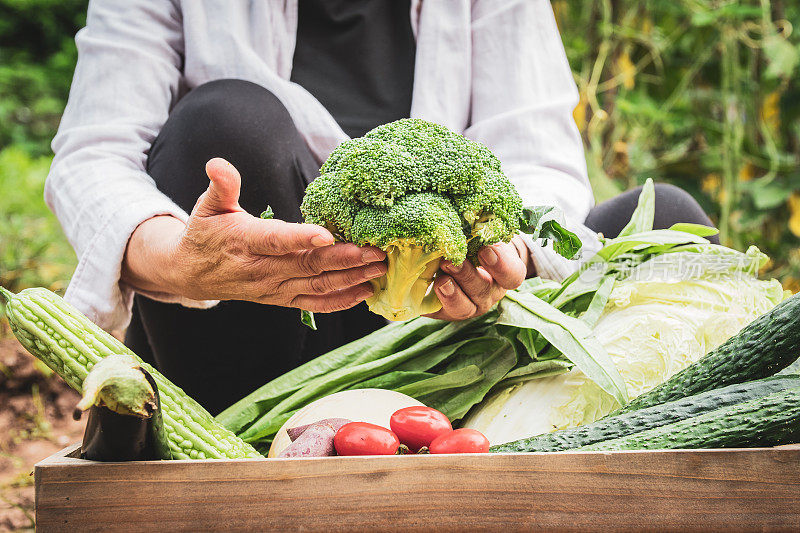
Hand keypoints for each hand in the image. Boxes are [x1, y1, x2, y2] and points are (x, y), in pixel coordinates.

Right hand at [122, 158, 386, 312]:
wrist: (192, 274)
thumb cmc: (206, 234)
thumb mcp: (208, 206)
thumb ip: (221, 186)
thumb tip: (217, 163)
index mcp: (245, 242)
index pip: (276, 241)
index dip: (301, 239)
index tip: (328, 235)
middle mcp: (262, 269)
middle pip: (308, 266)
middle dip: (345, 259)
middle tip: (375, 251)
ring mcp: (274, 288)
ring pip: (317, 286)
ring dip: (351, 278)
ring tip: (379, 267)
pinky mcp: (282, 299)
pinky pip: (314, 303)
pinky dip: (341, 301)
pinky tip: (365, 291)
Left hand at [424, 238, 530, 320]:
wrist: (456, 259)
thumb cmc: (474, 242)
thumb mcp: (482, 234)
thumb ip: (480, 230)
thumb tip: (468, 217)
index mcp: (503, 274)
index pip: (511, 275)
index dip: (500, 266)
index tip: (484, 250)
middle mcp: (488, 294)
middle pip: (483, 291)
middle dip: (466, 276)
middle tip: (450, 262)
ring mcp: (467, 305)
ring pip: (463, 308)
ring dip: (451, 294)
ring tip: (440, 281)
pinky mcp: (444, 311)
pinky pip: (438, 312)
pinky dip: (429, 302)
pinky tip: (424, 290)